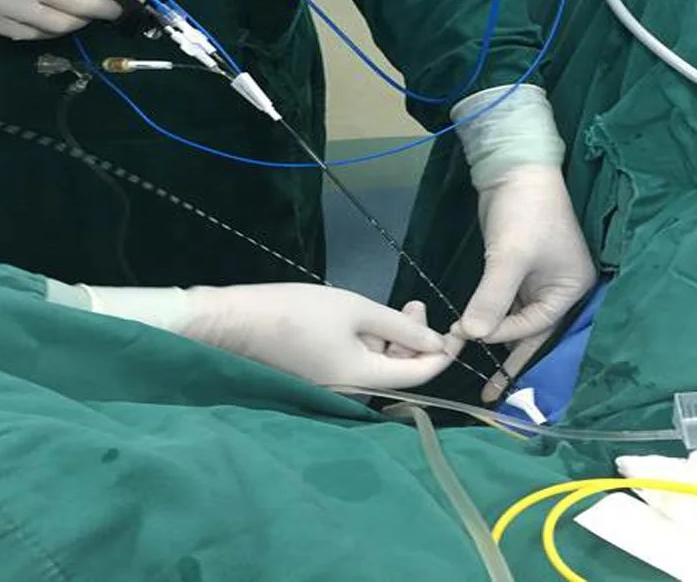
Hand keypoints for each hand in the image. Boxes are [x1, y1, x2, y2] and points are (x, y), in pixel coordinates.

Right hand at [85, 283, 459, 389]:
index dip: (442, 353)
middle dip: (417, 340)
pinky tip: (373, 316)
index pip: (419, 376)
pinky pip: (358, 361)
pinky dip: (372, 340)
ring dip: (394, 337)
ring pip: (379, 364)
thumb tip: (437, 342)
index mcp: (364, 379)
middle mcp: (353, 390)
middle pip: (399, 371)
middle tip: (419, 305)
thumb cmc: (298, 312)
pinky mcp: (321, 373)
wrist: (237, 322)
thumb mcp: (354, 310)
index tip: (458, 328)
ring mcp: (335, 384)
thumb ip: (398, 326)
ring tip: (403, 305)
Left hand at [457, 165, 595, 401]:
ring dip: (492, 333)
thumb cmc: (525, 212)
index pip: (536, 326)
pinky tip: (471, 330)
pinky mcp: (516, 271)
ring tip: (468, 359)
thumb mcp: (510, 256)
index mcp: (572, 289)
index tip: (470, 335)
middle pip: (530, 332)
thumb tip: (473, 336)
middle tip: (487, 393)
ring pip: (514, 319)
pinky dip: (488, 315)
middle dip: (506, 357)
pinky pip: (504, 303)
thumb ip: (493, 298)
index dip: (503, 333)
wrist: (514, 169)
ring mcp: (537, 281)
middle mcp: (558, 290)